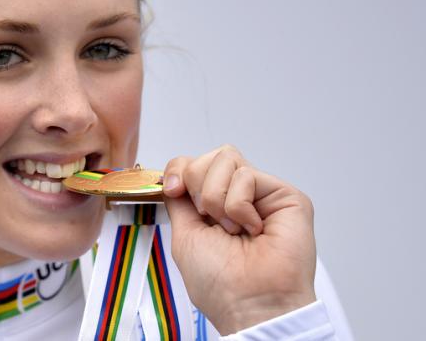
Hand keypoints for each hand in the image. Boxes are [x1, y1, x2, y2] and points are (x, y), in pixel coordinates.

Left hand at [162, 145, 316, 334]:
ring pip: (226, 158)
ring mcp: (261, 194)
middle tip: (208, 219)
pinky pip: (246, 174)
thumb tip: (175, 176)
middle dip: (197, 185)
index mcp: (214, 206)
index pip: (193, 164)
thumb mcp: (185, 234)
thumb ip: (179, 200)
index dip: (179, 169)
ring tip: (232, 229)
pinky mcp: (284, 194)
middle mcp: (238, 196)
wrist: (249, 303)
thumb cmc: (220, 282)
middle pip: (209, 156)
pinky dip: (238, 206)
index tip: (174, 189)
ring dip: (217, 198)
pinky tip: (252, 229)